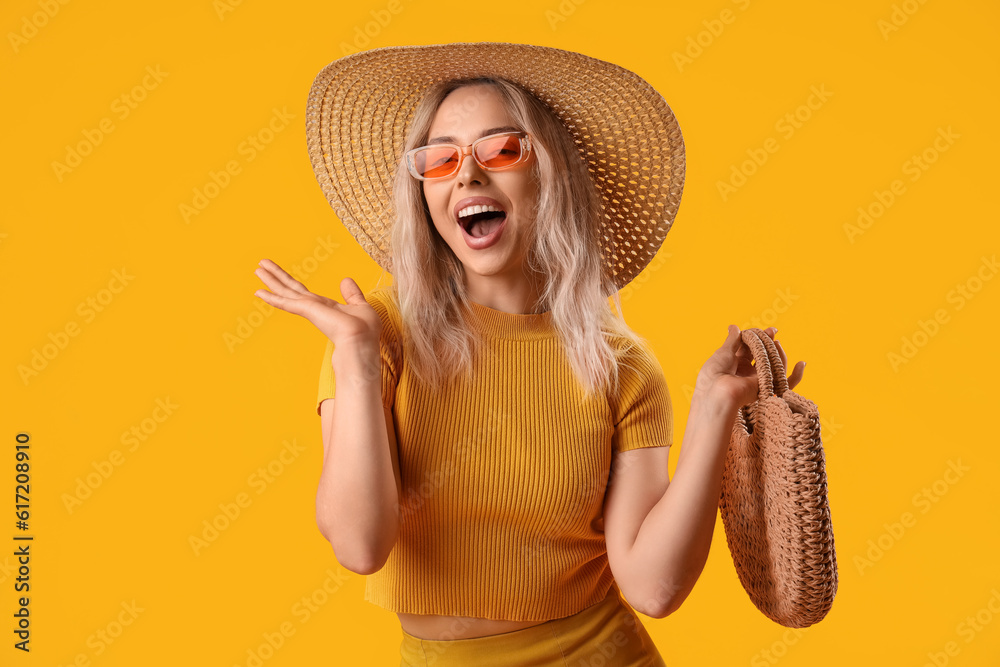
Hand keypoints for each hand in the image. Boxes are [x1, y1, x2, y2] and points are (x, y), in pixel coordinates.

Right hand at [252, 259, 380, 347]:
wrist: (362, 341)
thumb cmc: (364, 330)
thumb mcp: (360, 306)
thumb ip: (352, 294)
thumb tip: (345, 280)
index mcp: (325, 307)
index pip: (302, 292)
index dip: (290, 282)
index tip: (279, 274)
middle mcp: (314, 307)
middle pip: (290, 288)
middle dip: (275, 276)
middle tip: (260, 265)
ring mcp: (309, 310)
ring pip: (285, 291)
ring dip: (271, 279)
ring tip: (257, 269)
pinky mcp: (307, 311)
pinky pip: (286, 302)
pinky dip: (272, 297)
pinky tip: (259, 292)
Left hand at [694, 325, 805, 411]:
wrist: (718, 392)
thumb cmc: (715, 372)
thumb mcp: (723, 351)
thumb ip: (732, 339)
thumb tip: (734, 327)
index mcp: (733, 363)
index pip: (748, 347)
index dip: (755, 336)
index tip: (763, 329)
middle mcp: (745, 372)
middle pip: (761, 353)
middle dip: (767, 341)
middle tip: (773, 331)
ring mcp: (756, 380)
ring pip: (773, 364)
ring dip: (777, 352)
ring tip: (777, 342)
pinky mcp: (765, 387)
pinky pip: (784, 381)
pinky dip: (796, 375)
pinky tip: (801, 363)